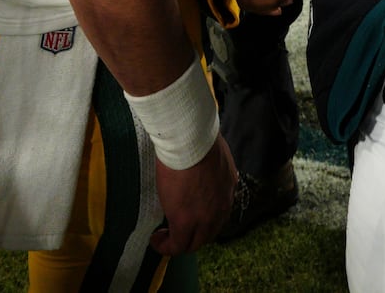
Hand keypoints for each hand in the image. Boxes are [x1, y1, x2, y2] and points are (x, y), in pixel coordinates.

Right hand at [151, 134, 235, 254]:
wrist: (189, 140)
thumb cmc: (198, 138)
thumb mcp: (214, 155)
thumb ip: (211, 168)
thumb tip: (201, 167)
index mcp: (228, 190)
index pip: (219, 214)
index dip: (204, 219)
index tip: (190, 215)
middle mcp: (221, 209)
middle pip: (208, 233)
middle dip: (192, 235)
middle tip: (175, 229)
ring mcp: (204, 218)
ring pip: (194, 243)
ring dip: (179, 243)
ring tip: (163, 237)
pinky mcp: (184, 222)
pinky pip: (176, 245)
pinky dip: (165, 246)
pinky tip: (155, 240)